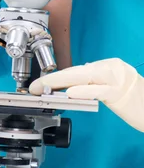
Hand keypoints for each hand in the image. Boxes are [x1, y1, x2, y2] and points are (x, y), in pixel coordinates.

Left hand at [29, 58, 143, 131]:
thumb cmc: (136, 101)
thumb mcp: (110, 89)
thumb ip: (92, 84)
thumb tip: (70, 86)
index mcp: (106, 66)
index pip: (76, 71)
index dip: (55, 77)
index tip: (38, 84)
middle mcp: (111, 68)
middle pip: (76, 71)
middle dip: (52, 79)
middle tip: (34, 86)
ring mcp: (117, 78)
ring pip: (83, 77)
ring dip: (61, 82)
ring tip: (44, 87)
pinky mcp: (121, 92)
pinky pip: (98, 91)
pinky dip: (83, 91)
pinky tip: (70, 93)